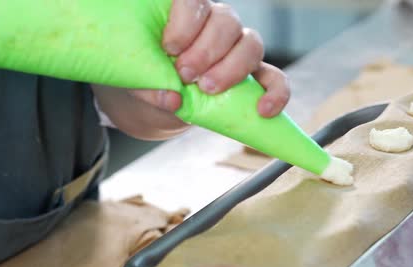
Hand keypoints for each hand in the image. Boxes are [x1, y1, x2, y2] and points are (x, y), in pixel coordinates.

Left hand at [93, 1, 289, 140]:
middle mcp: (216, 25)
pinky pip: (274, 78)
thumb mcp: (137, 82)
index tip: (170, 49)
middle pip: (227, 22)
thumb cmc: (147, 80)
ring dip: (232, 68)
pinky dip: (274, 93)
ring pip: (251, 44)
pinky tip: (264, 110)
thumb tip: (173, 98)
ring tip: (209, 90)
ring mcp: (238, 50)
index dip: (186, 21)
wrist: (160, 102)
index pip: (194, 0)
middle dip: (207, 50)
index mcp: (185, 14)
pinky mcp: (253, 78)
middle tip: (185, 75)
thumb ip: (149, 88)